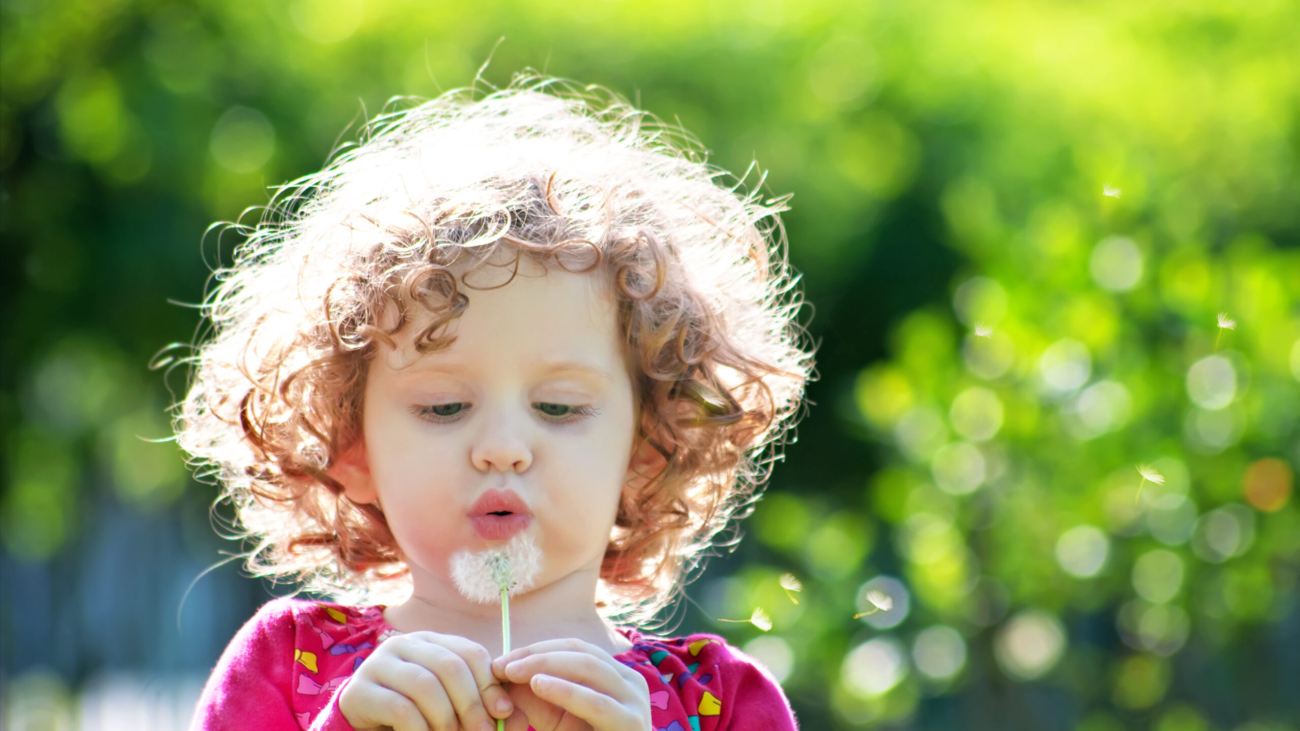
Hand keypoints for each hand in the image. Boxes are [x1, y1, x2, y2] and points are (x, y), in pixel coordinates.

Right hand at [337, 631, 513, 730]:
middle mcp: (404, 644)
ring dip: (446, 720)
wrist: (363, 724)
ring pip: (426, 686)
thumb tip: (509, 713)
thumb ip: (476, 703)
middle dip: (472, 704)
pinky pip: (400, 709)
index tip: (503, 712)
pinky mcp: (359, 690)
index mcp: (431, 641)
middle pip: (450, 667)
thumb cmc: (413, 714)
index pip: (469, 652)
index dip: (490, 683)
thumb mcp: (447, 704)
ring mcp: (378, 664)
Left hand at [490, 639, 651, 730]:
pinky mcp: (630, 723)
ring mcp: (635, 701)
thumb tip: (504, 670)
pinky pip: (595, 703)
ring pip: (589, 668)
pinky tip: (539, 685)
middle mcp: (630, 682)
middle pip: (581, 652)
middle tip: (502, 666)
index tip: (502, 660)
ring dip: (546, 665)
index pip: (574, 648)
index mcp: (615, 676)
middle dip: (537, 655)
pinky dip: (565, 691)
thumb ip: (535, 696)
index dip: (537, 649)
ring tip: (514, 672)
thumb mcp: (555, 719)